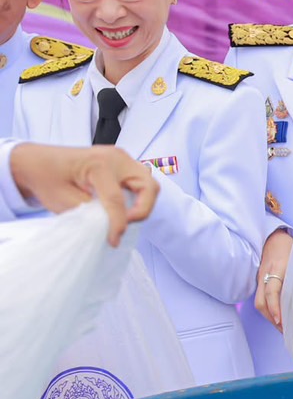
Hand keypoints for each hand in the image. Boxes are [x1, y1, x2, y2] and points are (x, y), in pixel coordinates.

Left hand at [9, 142, 156, 246]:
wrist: (37, 162)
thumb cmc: (46, 178)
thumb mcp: (64, 201)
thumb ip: (91, 214)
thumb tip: (111, 226)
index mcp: (99, 164)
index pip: (117, 199)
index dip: (118, 224)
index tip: (113, 241)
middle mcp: (116, 157)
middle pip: (148, 186)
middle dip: (142, 210)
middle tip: (124, 224)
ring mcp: (122, 158)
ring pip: (149, 184)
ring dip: (143, 203)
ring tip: (123, 217)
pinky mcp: (122, 164)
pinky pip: (140, 182)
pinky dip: (137, 197)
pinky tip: (121, 208)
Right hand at [254, 228, 292, 330]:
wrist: (272, 237)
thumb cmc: (290, 247)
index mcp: (277, 268)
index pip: (272, 290)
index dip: (275, 306)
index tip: (280, 320)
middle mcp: (265, 275)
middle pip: (261, 301)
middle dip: (271, 318)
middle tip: (285, 331)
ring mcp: (260, 279)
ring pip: (259, 302)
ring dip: (270, 316)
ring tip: (282, 328)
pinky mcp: (259, 282)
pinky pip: (260, 298)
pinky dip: (269, 309)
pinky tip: (278, 317)